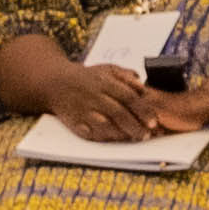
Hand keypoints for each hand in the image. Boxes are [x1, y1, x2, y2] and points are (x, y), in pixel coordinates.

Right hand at [37, 57, 170, 141]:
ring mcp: (84, 110)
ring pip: (105, 125)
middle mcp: (95, 96)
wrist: (55, 83)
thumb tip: (143, 85)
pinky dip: (105, 138)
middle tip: (148, 135)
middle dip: (135, 125)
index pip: (128, 97)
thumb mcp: (107, 69)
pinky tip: (116, 140)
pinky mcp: (75, 123)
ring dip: (122, 134)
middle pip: (118, 113)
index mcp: (104, 82)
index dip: (142, 110)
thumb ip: (126, 76)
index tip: (154, 121)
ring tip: (135, 139)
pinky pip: (91, 133)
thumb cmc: (87, 77)